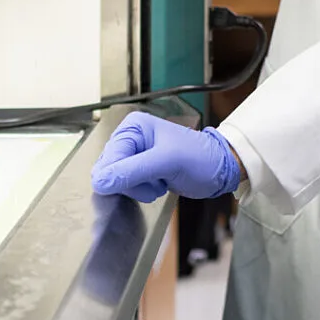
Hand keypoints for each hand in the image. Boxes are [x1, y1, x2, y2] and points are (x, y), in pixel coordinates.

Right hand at [90, 115, 242, 200]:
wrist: (219, 170)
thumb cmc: (199, 159)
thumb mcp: (167, 162)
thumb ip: (132, 171)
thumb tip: (100, 182)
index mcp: (132, 127)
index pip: (108, 158)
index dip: (119, 176)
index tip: (142, 181)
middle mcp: (130, 138)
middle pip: (108, 171)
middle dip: (131, 183)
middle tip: (155, 180)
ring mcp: (134, 156)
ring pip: (116, 182)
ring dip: (138, 189)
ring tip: (160, 181)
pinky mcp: (140, 171)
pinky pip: (127, 187)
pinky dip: (142, 191)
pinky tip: (159, 185)